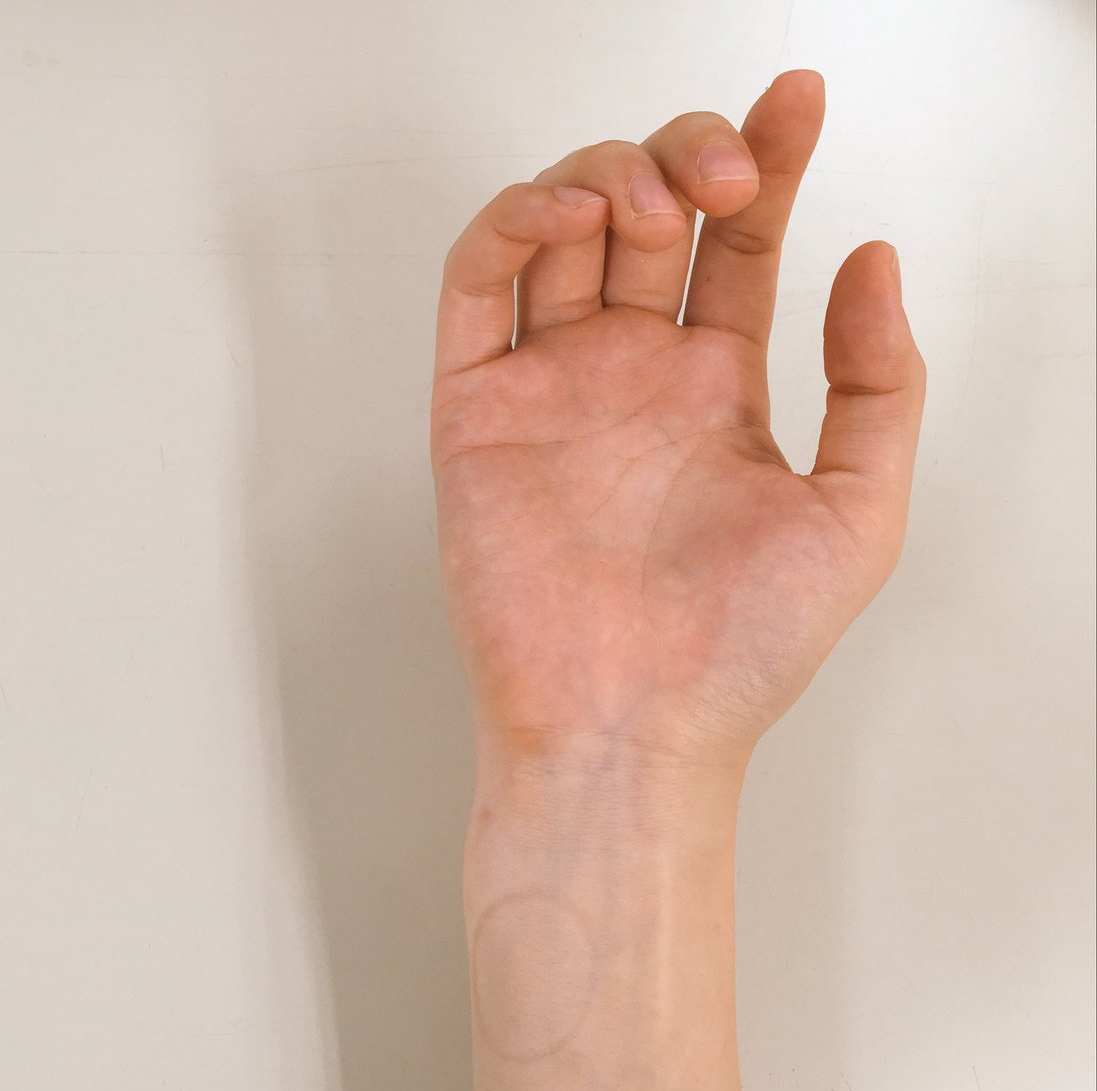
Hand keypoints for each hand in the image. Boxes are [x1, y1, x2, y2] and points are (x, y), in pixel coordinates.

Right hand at [431, 71, 924, 778]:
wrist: (629, 726)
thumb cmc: (738, 650)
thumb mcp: (858, 515)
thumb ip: (878, 387)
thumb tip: (870, 261)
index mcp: (716, 393)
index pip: (743, 247)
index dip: (773, 160)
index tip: (802, 99)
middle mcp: (632, 376)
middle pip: (651, 216)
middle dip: (689, 159)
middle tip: (724, 176)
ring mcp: (550, 386)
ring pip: (560, 230)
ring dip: (605, 178)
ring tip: (651, 210)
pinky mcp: (476, 409)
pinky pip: (476, 287)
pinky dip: (509, 227)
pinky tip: (562, 217)